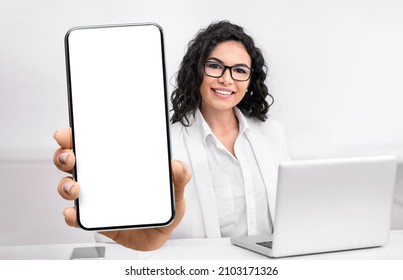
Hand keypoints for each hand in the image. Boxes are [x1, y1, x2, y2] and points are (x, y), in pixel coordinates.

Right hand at [53, 128, 190, 250]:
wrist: (159, 236)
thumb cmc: (161, 208)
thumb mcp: (175, 190)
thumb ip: (180, 176)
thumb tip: (175, 165)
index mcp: (116, 164)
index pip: (92, 144)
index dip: (75, 136)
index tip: (70, 133)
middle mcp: (100, 178)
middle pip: (72, 162)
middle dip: (64, 155)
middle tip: (71, 157)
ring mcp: (94, 198)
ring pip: (68, 186)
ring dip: (65, 185)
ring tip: (75, 187)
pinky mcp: (94, 219)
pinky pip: (76, 217)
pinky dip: (71, 215)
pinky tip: (75, 213)